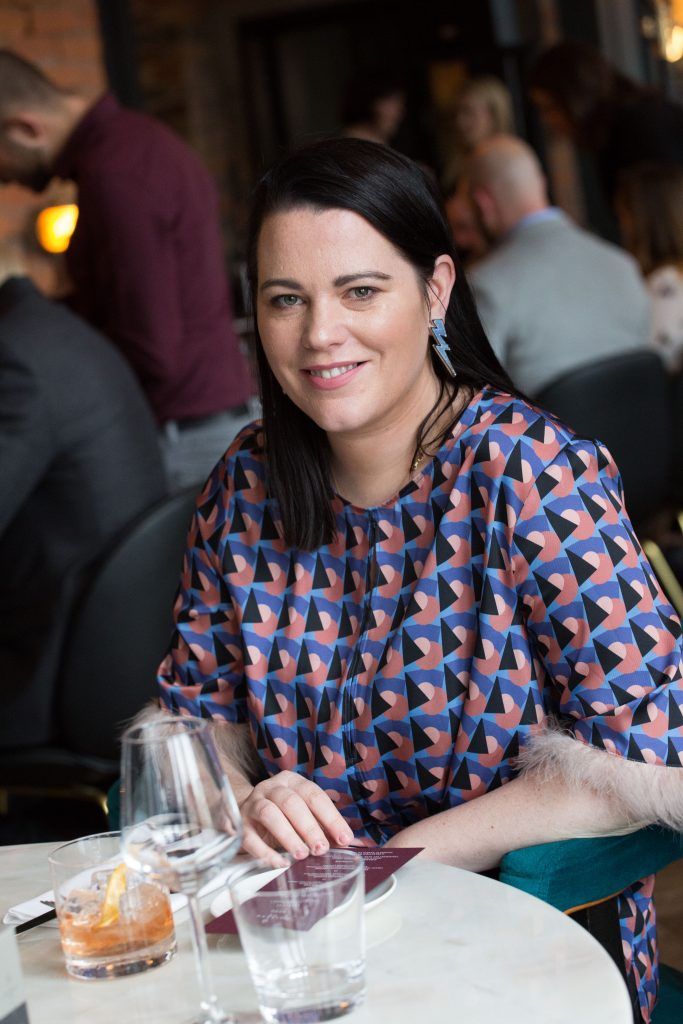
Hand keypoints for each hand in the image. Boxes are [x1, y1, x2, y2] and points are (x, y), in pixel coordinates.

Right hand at [237, 770, 354, 863]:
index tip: (345, 838)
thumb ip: (324, 827)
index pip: (314, 795)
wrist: (247, 814)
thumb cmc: (283, 815)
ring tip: (302, 855)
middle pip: (291, 802)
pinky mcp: (240, 825)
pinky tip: (280, 863)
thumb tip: (348, 842)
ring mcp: (253, 804)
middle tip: (321, 849)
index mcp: (292, 782)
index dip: (331, 817)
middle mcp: (271, 788)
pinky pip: (249, 837)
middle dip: (309, 827)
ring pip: (269, 813)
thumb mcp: (305, 815)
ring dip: (288, 835)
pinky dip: (265, 852)